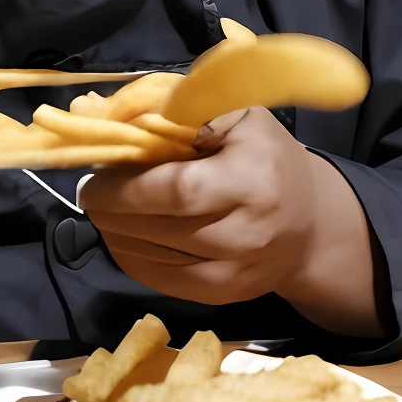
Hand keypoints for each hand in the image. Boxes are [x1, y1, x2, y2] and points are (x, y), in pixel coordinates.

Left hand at [80, 107, 380, 336]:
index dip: (127, 188)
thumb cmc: (264, 154)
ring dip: (116, 233)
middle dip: (112, 210)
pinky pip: (162, 282)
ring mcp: (237, 271)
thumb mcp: (234, 113)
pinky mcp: (226, 295)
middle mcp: (248, 232)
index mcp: (252, 178)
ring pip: (154, 259)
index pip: (178, 191)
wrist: (309, 222)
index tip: (96, 177)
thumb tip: (111, 114)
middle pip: (159, 228)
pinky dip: (132, 258)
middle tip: (92, 191)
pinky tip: (123, 235)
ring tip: (107, 209)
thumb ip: (176, 107)